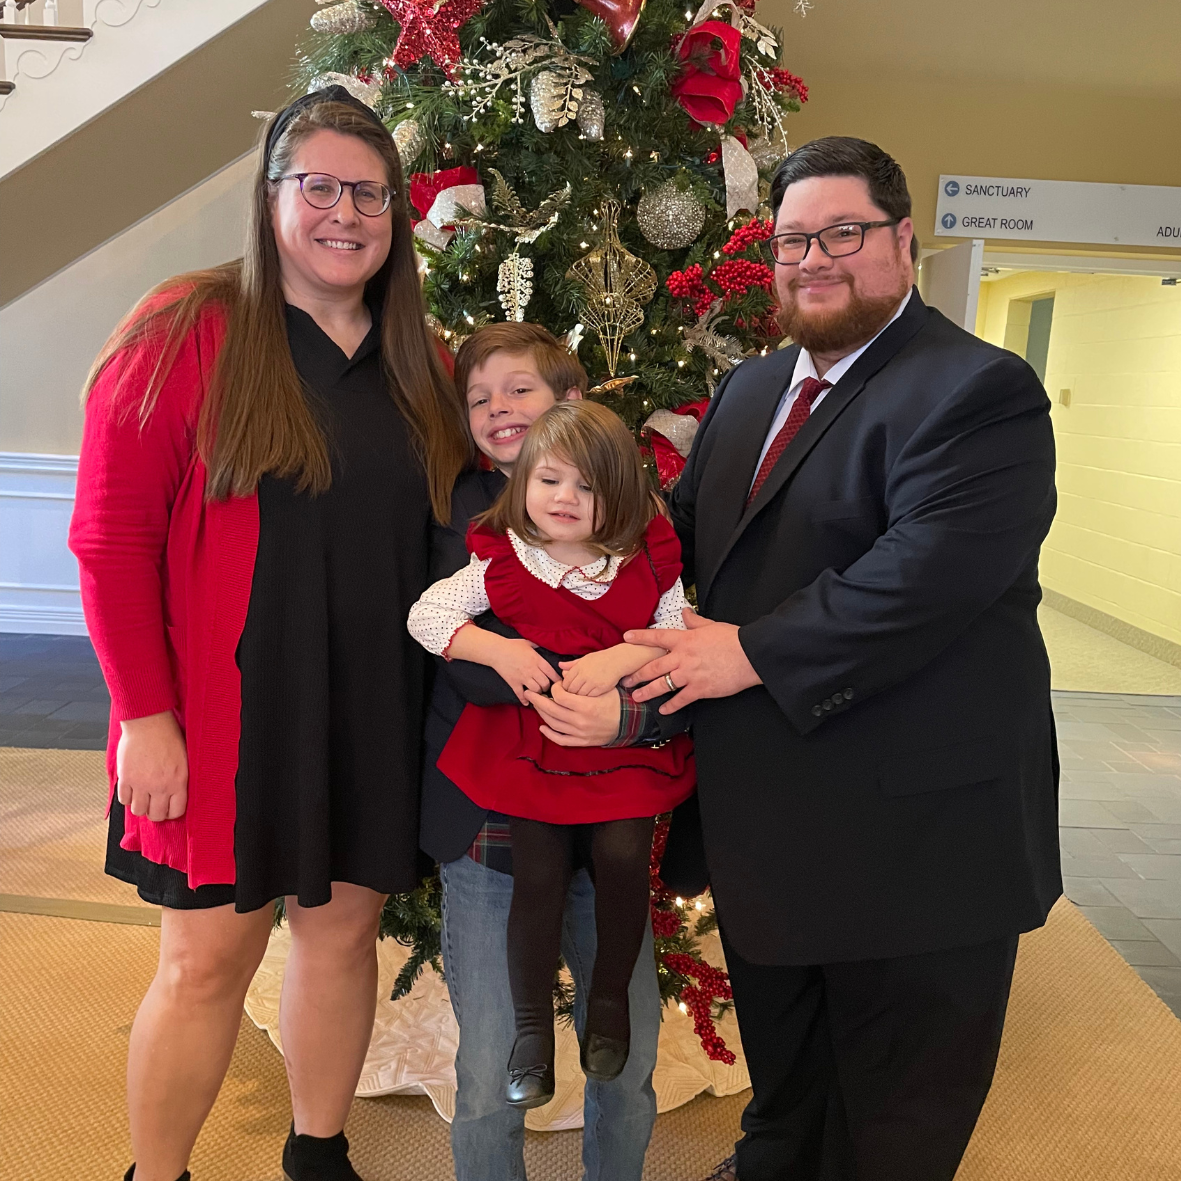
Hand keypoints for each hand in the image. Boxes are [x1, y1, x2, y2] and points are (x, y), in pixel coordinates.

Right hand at [116, 710, 188, 820]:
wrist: (149, 721)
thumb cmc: (168, 736)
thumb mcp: (184, 759)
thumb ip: (179, 779)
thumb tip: (176, 795)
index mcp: (178, 781)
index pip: (176, 811)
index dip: (171, 812)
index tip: (168, 808)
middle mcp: (160, 786)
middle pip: (156, 815)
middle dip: (156, 813)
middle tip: (154, 805)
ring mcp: (141, 784)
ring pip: (138, 811)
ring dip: (140, 806)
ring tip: (142, 797)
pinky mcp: (125, 778)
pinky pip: (123, 800)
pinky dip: (127, 798)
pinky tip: (132, 790)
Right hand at [490, 637, 558, 704]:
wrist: (496, 650)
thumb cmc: (512, 645)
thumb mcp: (528, 643)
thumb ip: (538, 645)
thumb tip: (546, 644)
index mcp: (537, 660)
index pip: (551, 673)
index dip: (557, 680)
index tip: (559, 683)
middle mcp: (532, 670)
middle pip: (545, 684)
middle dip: (547, 687)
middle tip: (546, 687)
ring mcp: (522, 677)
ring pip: (536, 690)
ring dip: (537, 692)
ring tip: (537, 692)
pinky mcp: (513, 683)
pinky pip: (521, 695)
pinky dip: (524, 700)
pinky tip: (527, 702)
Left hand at [524, 683, 621, 745]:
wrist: (630, 722)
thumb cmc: (616, 701)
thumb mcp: (602, 688)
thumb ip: (581, 681)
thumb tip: (562, 672)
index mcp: (586, 706)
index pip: (559, 696)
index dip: (553, 689)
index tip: (554, 685)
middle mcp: (580, 721)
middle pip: (551, 710)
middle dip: (537, 700)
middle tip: (529, 693)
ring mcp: (580, 733)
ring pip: (554, 724)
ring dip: (542, 714)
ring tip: (536, 705)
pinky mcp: (582, 742)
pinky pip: (561, 740)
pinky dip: (550, 734)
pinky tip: (542, 727)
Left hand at [559, 649, 629, 696]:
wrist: (618, 660)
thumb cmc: (601, 659)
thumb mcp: (585, 659)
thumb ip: (572, 664)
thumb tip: (560, 666)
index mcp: (579, 667)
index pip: (565, 682)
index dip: (563, 688)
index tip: (565, 690)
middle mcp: (584, 674)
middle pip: (570, 690)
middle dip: (569, 695)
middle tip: (570, 697)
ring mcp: (592, 682)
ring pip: (579, 695)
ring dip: (577, 698)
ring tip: (578, 699)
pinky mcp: (600, 688)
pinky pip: (589, 697)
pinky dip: (587, 699)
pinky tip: (588, 699)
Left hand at [623, 607, 761, 712]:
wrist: (750, 655)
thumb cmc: (733, 639)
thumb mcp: (711, 625)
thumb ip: (695, 621)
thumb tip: (686, 612)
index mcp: (685, 640)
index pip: (657, 637)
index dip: (640, 637)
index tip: (626, 637)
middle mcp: (683, 657)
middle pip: (653, 667)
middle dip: (637, 674)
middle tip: (625, 680)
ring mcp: (690, 675)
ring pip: (662, 685)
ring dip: (647, 692)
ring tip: (637, 697)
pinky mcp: (700, 689)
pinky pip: (680, 700)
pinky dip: (671, 706)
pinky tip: (663, 710)